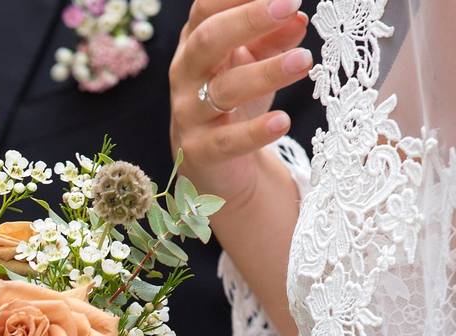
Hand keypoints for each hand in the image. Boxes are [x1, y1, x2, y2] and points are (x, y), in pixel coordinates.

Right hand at [167, 0, 312, 335]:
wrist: (213, 165)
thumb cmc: (234, 101)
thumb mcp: (256, 63)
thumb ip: (275, 38)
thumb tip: (298, 16)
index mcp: (196, 44)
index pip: (207, 9)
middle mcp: (185, 75)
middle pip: (207, 41)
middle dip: (248, 20)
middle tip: (290, 5)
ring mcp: (188, 114)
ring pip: (222, 90)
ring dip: (264, 73)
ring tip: (305, 61)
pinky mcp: (199, 151)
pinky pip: (225, 141)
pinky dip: (254, 133)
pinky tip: (282, 122)